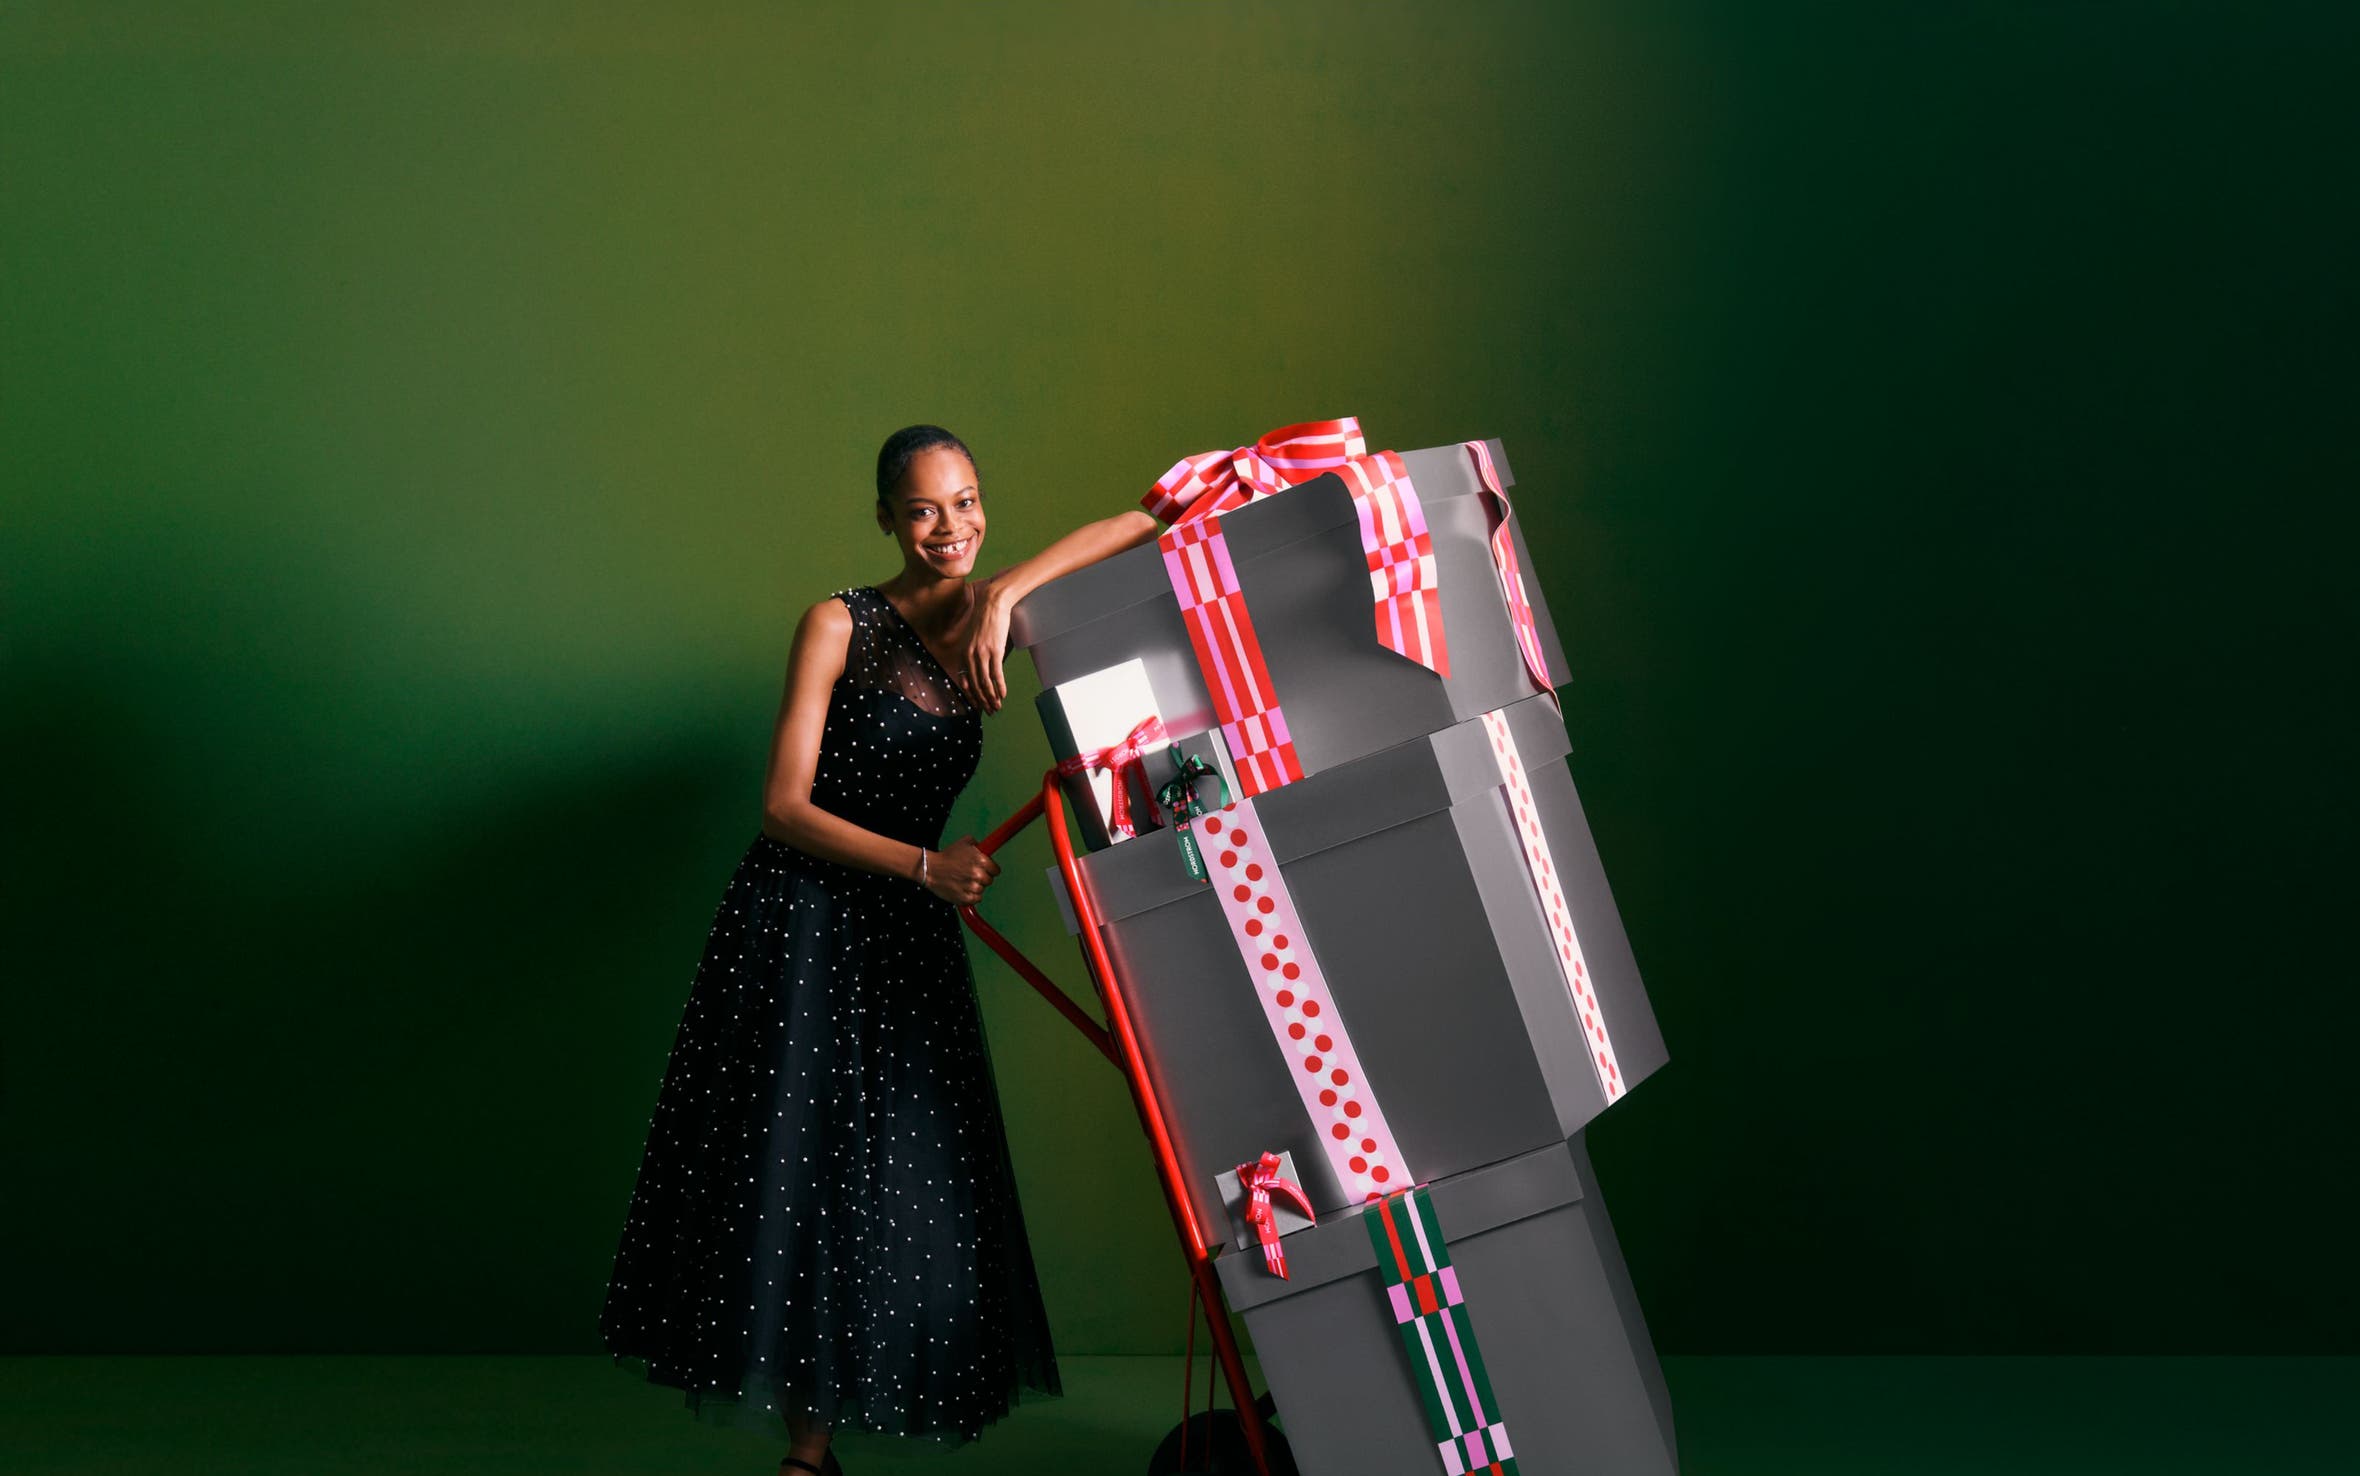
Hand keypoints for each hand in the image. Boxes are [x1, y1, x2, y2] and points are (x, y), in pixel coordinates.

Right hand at [923, 837, 1000, 905]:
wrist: (931, 869)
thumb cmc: (947, 856)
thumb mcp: (964, 842)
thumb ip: (979, 844)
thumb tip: (987, 848)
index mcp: (981, 861)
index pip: (996, 870)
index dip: (990, 869)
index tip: (985, 869)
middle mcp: (978, 874)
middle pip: (989, 881)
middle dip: (982, 877)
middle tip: (970, 874)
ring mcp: (971, 887)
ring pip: (981, 890)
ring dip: (975, 886)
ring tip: (963, 880)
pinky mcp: (964, 898)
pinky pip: (976, 899)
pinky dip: (971, 896)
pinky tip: (963, 889)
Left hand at [955, 582, 1014, 714]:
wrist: (992, 603)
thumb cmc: (985, 619)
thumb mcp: (972, 637)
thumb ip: (973, 652)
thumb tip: (978, 666)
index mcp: (962, 653)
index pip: (964, 680)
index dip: (971, 696)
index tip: (977, 705)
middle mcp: (969, 656)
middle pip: (975, 685)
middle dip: (982, 701)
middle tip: (989, 711)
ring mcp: (982, 654)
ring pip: (984, 682)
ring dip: (991, 698)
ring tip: (997, 707)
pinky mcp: (994, 651)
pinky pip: (995, 674)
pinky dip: (999, 687)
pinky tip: (1002, 695)